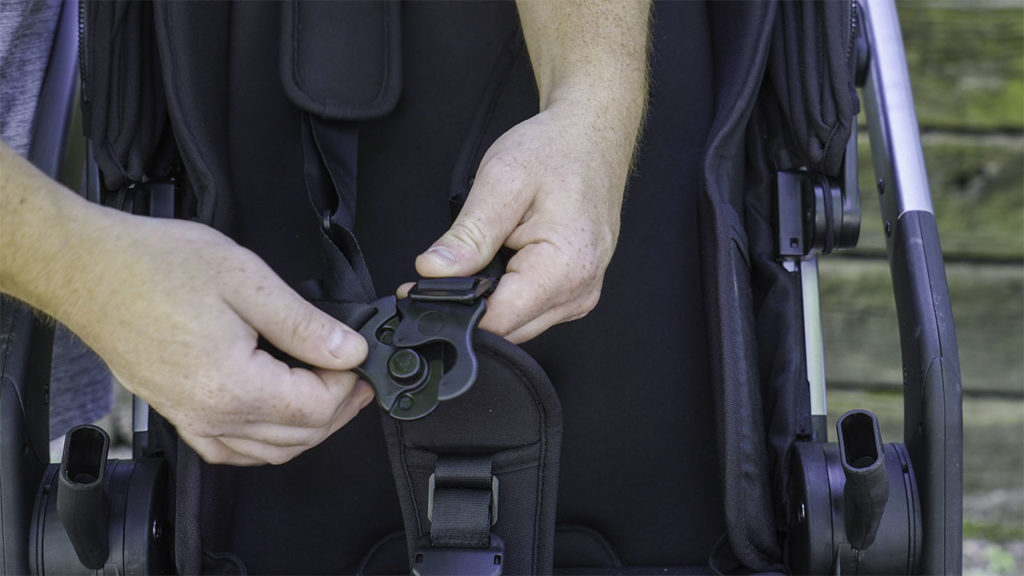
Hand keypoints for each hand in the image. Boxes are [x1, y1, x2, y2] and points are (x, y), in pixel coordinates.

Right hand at [50, 209, 372, 465]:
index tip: (358, 357)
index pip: (316, 408)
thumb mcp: (245, 279)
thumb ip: (304, 324)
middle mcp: (211, 414)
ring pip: (269, 450)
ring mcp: (190, 419)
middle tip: (358, 376)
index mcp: (233, 385)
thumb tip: (349, 351)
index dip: (348, 384)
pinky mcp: (176, 413)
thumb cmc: (154, 266)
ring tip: (332, 392)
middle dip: (340, 408)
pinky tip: (278, 418)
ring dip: (309, 427)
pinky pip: (231, 450)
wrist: (88, 269)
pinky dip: (265, 442)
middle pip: (299, 437)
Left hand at [411, 101, 630, 342]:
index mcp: (564, 268)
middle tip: (448, 263)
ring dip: (490, 299)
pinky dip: (509, 293)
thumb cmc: (555, 152)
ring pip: (516, 324)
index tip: (421, 289)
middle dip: (469, 304)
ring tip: (486, 252)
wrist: (591, 139)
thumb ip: (467, 235)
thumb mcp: (501, 183)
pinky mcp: (575, 293)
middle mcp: (579, 291)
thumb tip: (432, 272)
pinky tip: (505, 261)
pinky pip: (531, 311)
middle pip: (506, 329)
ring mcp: (580, 296)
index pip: (497, 321)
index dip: (453, 309)